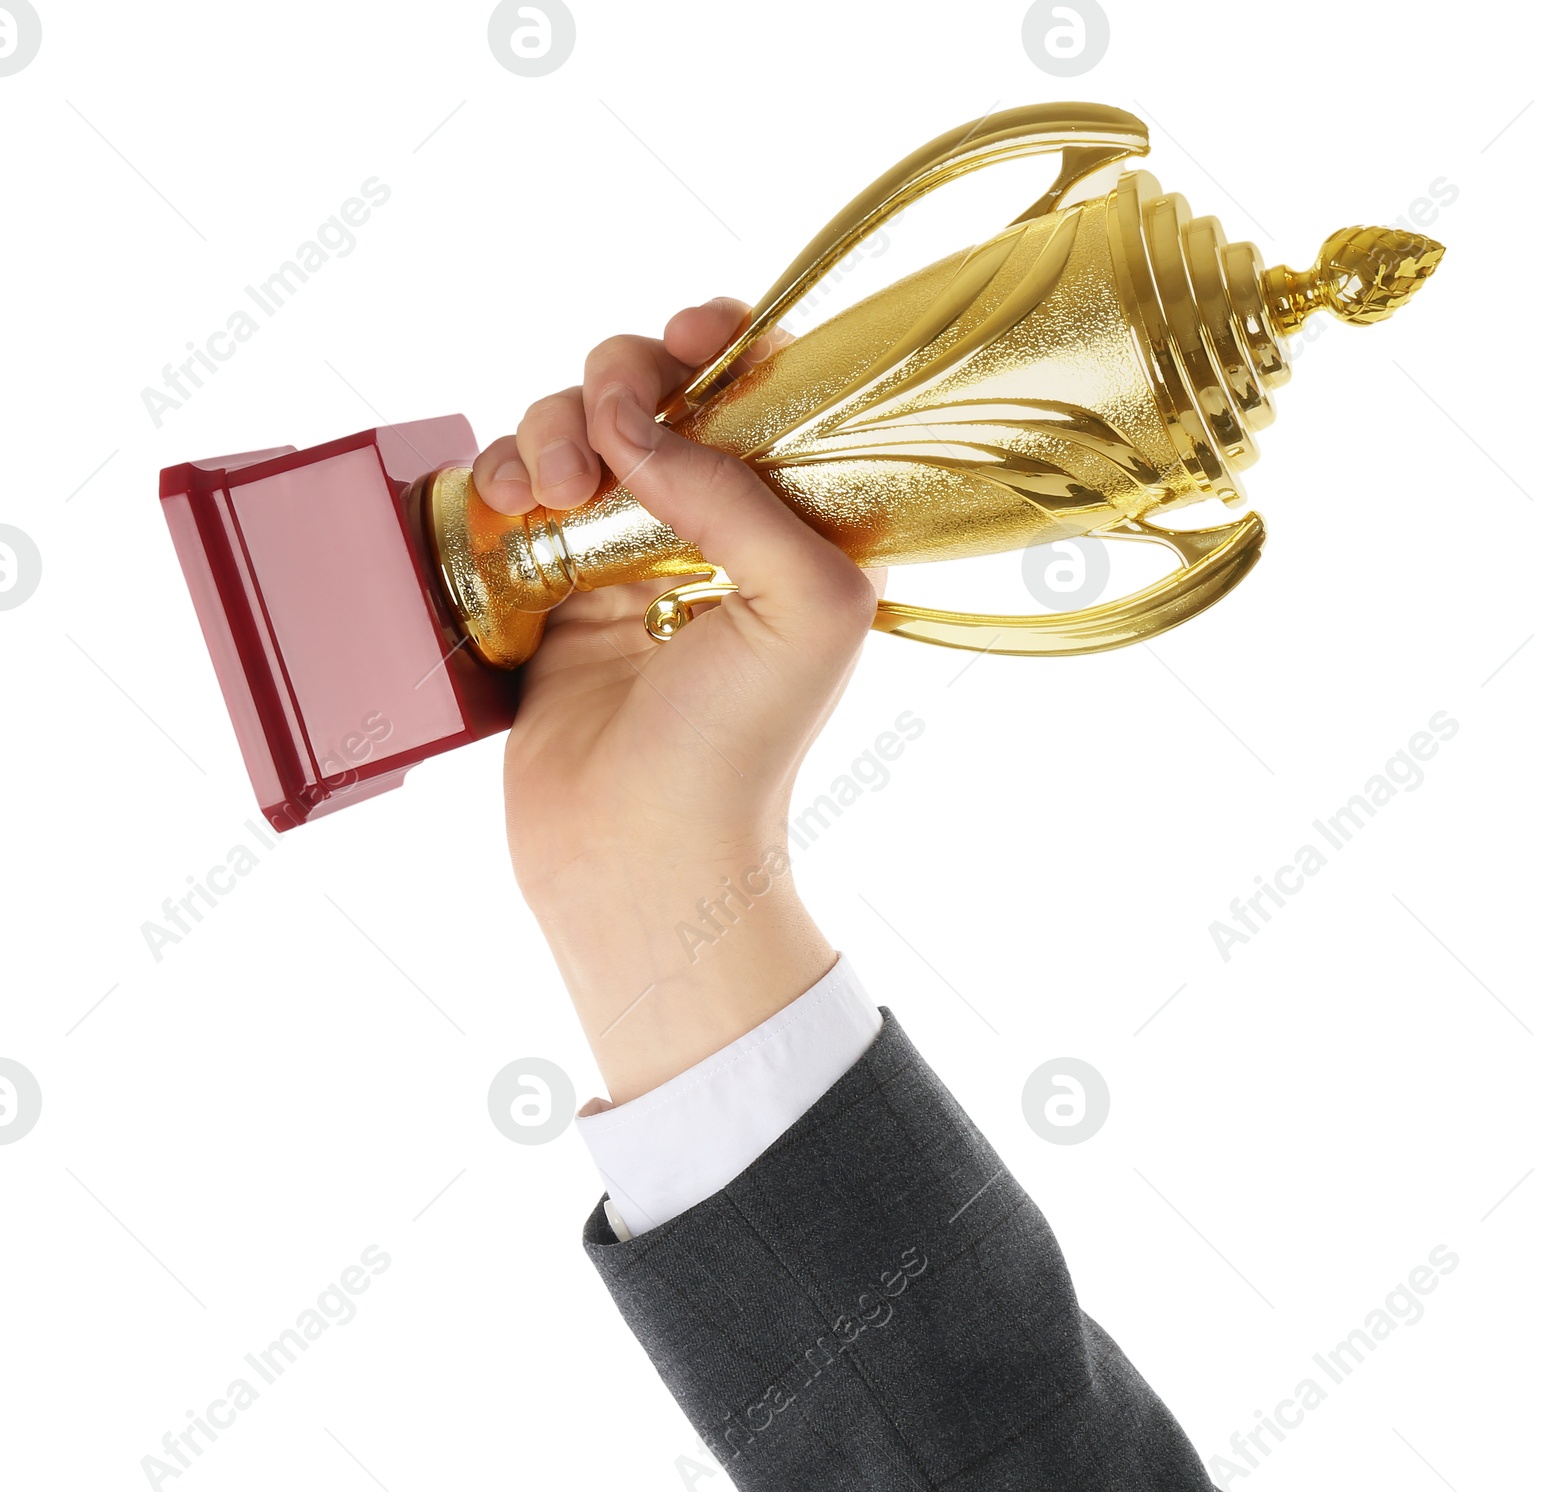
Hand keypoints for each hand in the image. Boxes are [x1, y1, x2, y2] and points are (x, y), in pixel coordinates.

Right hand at [472, 298, 882, 1102]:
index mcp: (799, 525)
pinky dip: (504, 473)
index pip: (767, 389)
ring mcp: (630, 555)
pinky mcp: (555, 588)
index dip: (726, 345)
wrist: (639, 853)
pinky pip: (520, 487)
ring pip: (580, 427)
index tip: (687, 347)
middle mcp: (717, 529)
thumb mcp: (804, 608)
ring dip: (551, 430)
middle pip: (658, 390)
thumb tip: (639, 419)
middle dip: (617, 387)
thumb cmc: (740, 750)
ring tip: (548, 495)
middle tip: (598, 450)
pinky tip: (507, 504)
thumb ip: (740, 490)